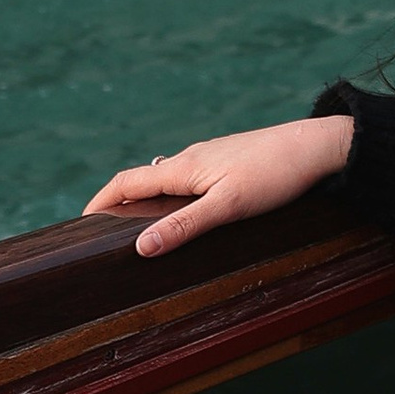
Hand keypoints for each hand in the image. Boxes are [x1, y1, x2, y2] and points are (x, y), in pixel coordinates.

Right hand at [84, 113, 353, 259]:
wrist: (315, 147)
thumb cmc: (274, 175)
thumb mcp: (228, 207)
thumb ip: (184, 226)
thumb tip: (140, 247)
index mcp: (183, 168)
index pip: (126, 183)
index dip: (99, 203)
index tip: (79, 224)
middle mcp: (191, 158)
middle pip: (141, 180)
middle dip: (117, 202)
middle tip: (101, 230)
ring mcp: (210, 158)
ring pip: (165, 179)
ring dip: (144, 199)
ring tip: (135, 225)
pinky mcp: (227, 162)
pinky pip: (187, 179)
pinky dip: (170, 195)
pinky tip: (183, 209)